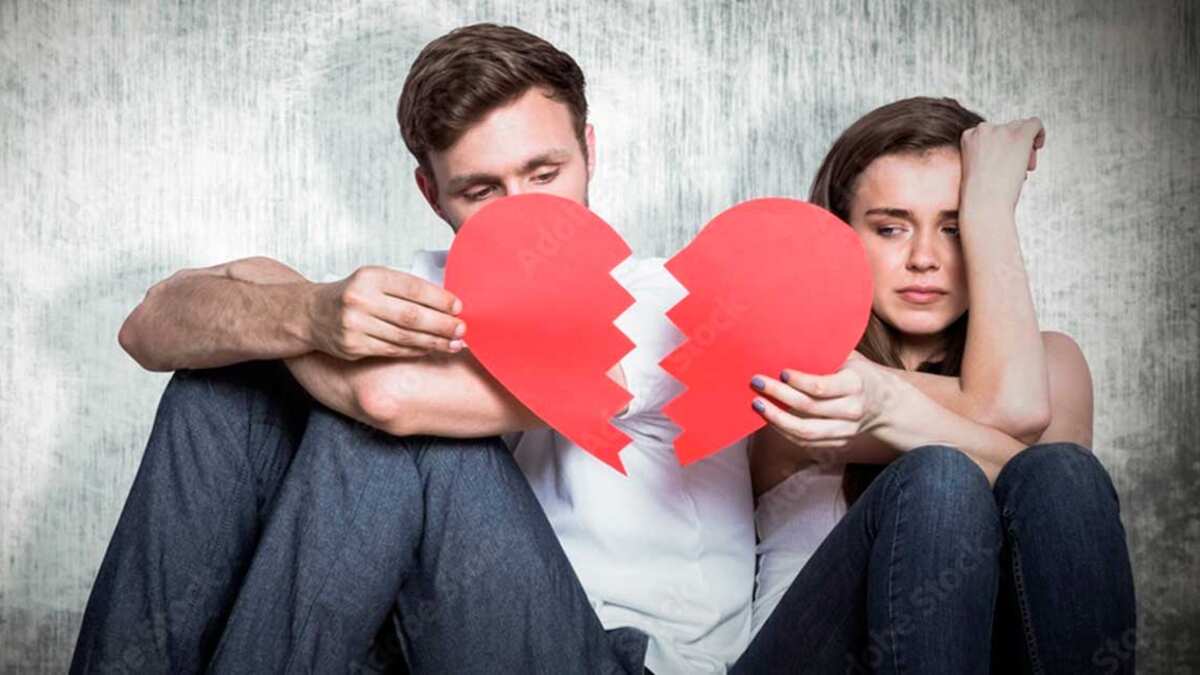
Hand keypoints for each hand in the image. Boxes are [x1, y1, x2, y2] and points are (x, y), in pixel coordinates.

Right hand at [307, 266, 465, 359]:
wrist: (311, 314)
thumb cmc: (351, 294)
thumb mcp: (373, 279)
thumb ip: (404, 288)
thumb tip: (446, 303)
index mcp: (370, 277)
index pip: (413, 288)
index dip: (439, 299)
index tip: (459, 307)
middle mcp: (361, 300)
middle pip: (411, 316)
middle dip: (442, 325)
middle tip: (462, 329)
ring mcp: (355, 325)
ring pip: (404, 337)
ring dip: (433, 342)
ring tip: (454, 344)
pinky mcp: (353, 346)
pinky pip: (392, 350)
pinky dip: (415, 350)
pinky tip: (430, 349)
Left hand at [750, 351, 900, 458]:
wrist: (886, 404)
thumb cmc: (859, 374)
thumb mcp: (851, 358)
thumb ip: (828, 351)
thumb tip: (792, 336)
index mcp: (855, 384)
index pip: (821, 387)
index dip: (798, 381)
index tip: (780, 372)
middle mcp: (852, 410)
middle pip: (809, 407)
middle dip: (778, 395)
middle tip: (756, 382)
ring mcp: (845, 430)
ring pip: (805, 431)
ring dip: (776, 418)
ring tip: (757, 404)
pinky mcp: (837, 443)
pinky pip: (806, 442)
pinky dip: (784, 431)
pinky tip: (769, 418)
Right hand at [959, 117, 1044, 213]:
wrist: (984, 204)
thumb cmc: (978, 195)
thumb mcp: (974, 169)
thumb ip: (985, 154)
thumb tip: (1007, 149)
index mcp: (968, 136)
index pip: (989, 133)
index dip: (999, 147)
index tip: (1002, 163)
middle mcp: (983, 129)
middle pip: (1006, 129)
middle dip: (1013, 147)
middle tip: (1016, 167)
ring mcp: (1002, 130)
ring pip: (1020, 128)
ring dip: (1024, 146)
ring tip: (1024, 167)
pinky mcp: (1020, 134)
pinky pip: (1035, 124)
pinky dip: (1039, 133)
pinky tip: (1038, 146)